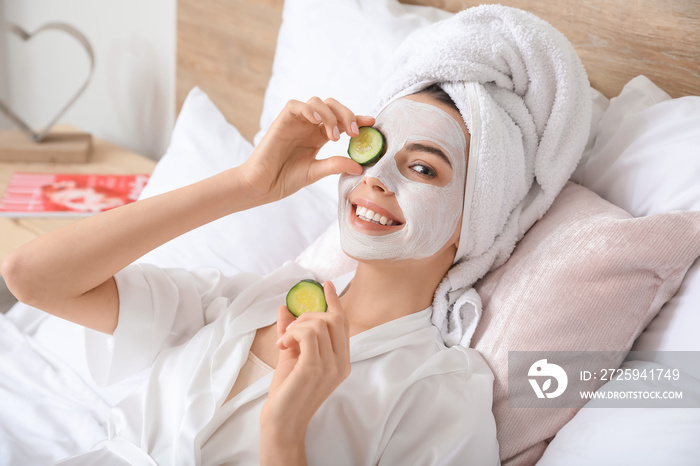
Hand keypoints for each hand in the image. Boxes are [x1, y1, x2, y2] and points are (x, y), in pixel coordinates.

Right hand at [241, 97, 373, 201]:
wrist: (262, 185)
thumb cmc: (285, 179)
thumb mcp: (316, 172)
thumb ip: (335, 165)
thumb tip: (360, 166)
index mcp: (318, 137)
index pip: (341, 121)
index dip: (357, 119)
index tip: (372, 123)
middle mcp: (309, 126)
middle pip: (333, 106)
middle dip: (347, 115)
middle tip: (354, 133)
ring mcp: (296, 122)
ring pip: (318, 102)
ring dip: (330, 115)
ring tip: (334, 136)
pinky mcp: (282, 120)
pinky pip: (297, 105)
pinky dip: (310, 109)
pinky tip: (318, 122)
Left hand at [260, 281, 350, 461]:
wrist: (282, 422)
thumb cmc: (288, 392)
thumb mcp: (292, 355)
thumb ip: (292, 332)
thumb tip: (285, 308)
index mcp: (342, 361)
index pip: (343, 324)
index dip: (335, 302)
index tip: (327, 285)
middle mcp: (341, 363)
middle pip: (334, 319)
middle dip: (309, 315)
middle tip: (291, 330)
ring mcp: (330, 366)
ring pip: (319, 323)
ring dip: (297, 325)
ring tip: (285, 340)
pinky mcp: (314, 368)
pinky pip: (308, 333)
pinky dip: (293, 332)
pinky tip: (284, 344)